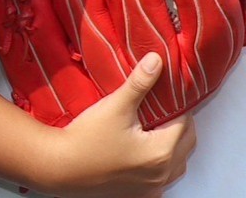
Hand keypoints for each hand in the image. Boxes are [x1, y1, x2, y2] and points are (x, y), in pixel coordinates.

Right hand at [34, 55, 196, 194]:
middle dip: (177, 123)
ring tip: (151, 127)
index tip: (166, 93)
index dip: (177, 104)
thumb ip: (139, 83)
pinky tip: (141, 150)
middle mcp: (162, 174)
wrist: (59, 167)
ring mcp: (152, 188)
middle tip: (160, 107)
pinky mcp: (140, 195)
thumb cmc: (86, 140)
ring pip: (176, 162)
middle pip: (186, 142)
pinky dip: (159, 163)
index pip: (185, 122)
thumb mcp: (115, 106)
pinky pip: (162, 177)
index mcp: (161, 152)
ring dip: (171, 145)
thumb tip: (156, 61)